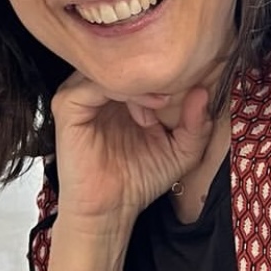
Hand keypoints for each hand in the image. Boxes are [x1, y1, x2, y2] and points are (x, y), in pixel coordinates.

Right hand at [51, 72, 215, 229]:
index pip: (145, 64)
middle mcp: (101, 90)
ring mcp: (81, 95)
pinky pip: (92, 84)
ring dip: (143, 83)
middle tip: (182, 88)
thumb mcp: (183, 151)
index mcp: (124, 94)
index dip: (173, 71)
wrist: (111, 210)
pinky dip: (122, 92)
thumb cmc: (141, 180)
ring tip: (164, 103)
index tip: (197, 84)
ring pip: (113, 69)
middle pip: (128, 60)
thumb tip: (203, 92)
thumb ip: (197, 124)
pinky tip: (145, 113)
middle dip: (159, 73)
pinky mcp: (67, 107)